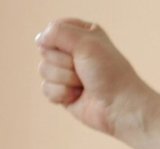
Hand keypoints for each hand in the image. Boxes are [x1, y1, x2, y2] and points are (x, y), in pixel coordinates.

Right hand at [34, 19, 151, 136]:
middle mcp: (73, 51)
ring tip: (84, 84)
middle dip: (64, 62)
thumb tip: (39, 40)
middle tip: (85, 70)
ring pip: (44, 69)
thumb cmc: (109, 73)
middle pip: (46, 51)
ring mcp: (67, 72)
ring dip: (65, 79)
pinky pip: (46, 88)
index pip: (53, 30)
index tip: (81, 50)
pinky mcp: (63, 92)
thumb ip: (57, 32)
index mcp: (82, 34)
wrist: (120, 107)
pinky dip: (62, 94)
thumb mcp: (86, 42)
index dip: (61, 42)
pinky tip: (78, 96)